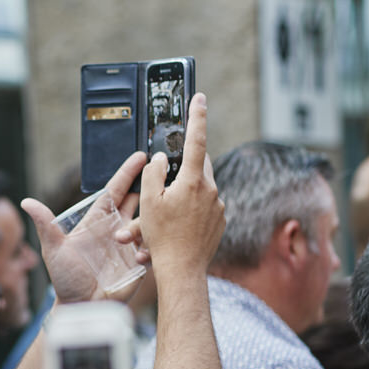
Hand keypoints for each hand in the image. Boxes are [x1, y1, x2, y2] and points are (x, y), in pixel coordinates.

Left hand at [22, 152, 146, 303]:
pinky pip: (153, 247)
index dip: (127, 173)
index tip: (140, 156)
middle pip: (137, 199)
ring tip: (154, 212)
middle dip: (150, 183)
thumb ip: (45, 224)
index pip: (115, 191)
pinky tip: (147, 247)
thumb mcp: (54, 249)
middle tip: (163, 167)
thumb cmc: (65, 278)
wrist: (81, 307)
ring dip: (152, 215)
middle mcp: (116, 229)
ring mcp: (130, 244)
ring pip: (148, 221)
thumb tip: (25, 201)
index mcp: (97, 221)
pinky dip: (153, 243)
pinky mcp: (141, 262)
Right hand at [116, 93, 223, 277]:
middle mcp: (211, 190)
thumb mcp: (148, 202)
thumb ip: (153, 173)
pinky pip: (205, 207)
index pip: (196, 140)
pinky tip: (178, 227)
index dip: (197, 116)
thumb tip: (161, 159)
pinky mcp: (220, 221)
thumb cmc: (162, 237)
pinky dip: (191, 211)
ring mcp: (218, 207)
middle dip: (183, 166)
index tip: (199, 98)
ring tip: (165, 216)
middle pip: (198, 165)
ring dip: (183, 194)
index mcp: (192, 181)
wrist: (182, 270)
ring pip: (200, 188)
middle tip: (166, 178)